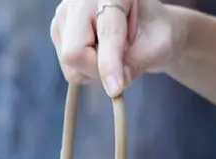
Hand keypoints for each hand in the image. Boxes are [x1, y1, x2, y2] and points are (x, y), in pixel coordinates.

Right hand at [51, 0, 186, 96]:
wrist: (145, 25)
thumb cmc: (154, 31)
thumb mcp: (158, 46)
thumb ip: (137, 63)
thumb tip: (113, 85)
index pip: (107, 33)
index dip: (110, 63)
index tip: (115, 89)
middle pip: (75, 51)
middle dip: (98, 69)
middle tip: (121, 66)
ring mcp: (65, 13)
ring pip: (70, 62)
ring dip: (94, 69)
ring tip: (113, 54)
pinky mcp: (57, 29)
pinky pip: (68, 66)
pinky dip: (86, 68)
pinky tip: (99, 52)